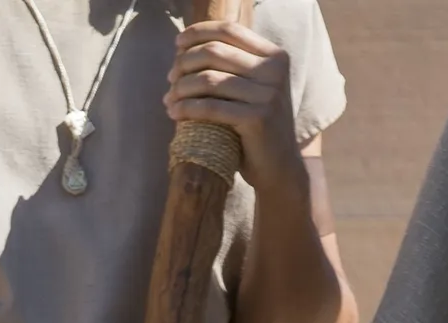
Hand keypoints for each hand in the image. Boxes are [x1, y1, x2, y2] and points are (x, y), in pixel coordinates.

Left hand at [166, 17, 305, 191]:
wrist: (278, 167)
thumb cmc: (254, 127)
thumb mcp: (249, 89)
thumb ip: (229, 67)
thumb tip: (182, 51)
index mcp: (274, 56)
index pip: (230, 30)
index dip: (199, 33)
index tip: (177, 44)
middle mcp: (274, 70)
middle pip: (215, 52)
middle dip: (185, 63)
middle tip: (170, 78)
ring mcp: (269, 94)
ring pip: (209, 80)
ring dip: (181, 88)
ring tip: (168, 99)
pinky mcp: (258, 118)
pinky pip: (210, 108)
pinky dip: (186, 109)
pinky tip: (173, 113)